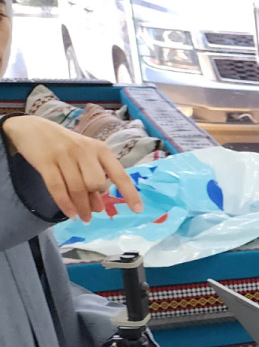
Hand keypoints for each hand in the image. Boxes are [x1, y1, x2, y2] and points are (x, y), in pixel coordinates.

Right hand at [2, 115, 142, 222]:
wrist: (31, 128)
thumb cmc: (65, 146)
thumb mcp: (85, 158)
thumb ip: (93, 180)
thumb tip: (99, 207)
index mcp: (100, 150)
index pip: (119, 174)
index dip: (129, 193)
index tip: (138, 209)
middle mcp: (84, 151)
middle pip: (96, 183)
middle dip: (95, 199)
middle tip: (91, 210)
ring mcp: (64, 155)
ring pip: (77, 188)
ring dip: (81, 208)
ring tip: (83, 219)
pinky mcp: (45, 161)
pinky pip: (57, 188)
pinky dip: (65, 204)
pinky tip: (70, 215)